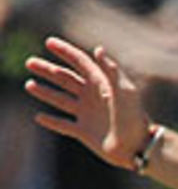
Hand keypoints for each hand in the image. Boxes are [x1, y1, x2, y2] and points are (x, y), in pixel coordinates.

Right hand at [24, 36, 150, 168]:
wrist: (137, 147)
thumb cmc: (134, 117)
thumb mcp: (125, 91)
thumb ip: (112, 70)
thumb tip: (98, 49)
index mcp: (100, 83)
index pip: (80, 62)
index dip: (65, 51)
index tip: (49, 42)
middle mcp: (91, 97)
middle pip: (65, 79)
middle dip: (47, 70)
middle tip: (30, 62)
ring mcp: (87, 114)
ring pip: (61, 100)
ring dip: (45, 92)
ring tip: (29, 85)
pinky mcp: (84, 132)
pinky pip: (63, 125)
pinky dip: (51, 121)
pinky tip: (39, 117)